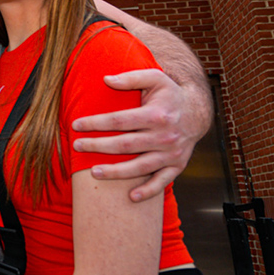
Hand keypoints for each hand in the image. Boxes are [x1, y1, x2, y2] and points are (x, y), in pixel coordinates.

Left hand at [73, 68, 196, 200]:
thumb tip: (106, 79)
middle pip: (126, 145)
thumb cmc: (169, 94)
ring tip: (94, 172)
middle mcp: (165, 136)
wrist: (197, 112)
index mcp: (157, 114)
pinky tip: (131, 197)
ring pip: (141, 167)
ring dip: (117, 172)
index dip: (95, 123)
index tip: (76, 125)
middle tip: (77, 146)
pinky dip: (148, 191)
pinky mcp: (177, 166)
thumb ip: (131, 77)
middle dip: (98, 146)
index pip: (119, 120)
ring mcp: (172, 153)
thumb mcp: (155, 77)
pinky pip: (162, 182)